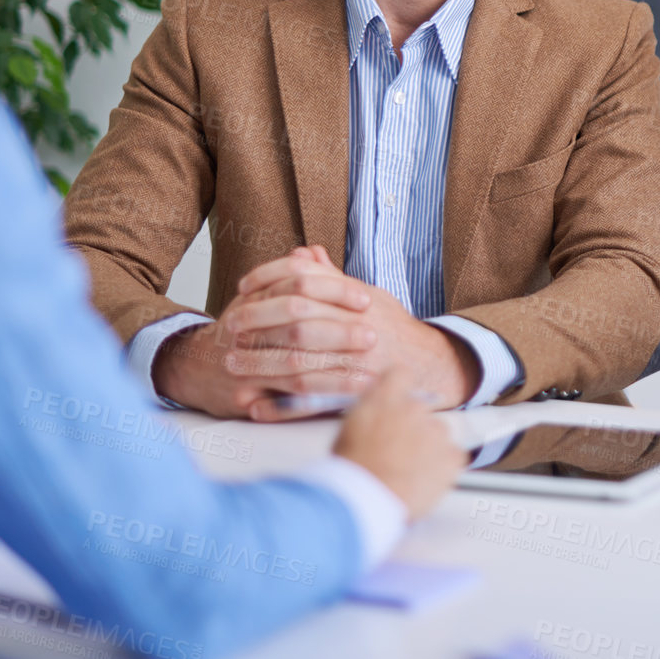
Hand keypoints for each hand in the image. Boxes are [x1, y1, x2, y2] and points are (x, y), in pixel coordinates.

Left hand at [222, 246, 480, 420]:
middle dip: (260, 325)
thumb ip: (332, 278)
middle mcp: (358, 331)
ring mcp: (357, 366)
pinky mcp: (355, 397)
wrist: (428, 365)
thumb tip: (304, 252)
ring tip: (233, 365)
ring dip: (262, 366)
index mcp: (359, 301)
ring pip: (300, 364)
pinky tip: (255, 407)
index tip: (243, 289)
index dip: (271, 282)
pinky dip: (281, 407)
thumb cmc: (391, 327)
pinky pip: (312, 404)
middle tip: (231, 328)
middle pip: (298, 323)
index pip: (307, 283)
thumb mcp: (367, 295)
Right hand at [333, 368, 466, 518]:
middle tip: (397, 452)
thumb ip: (370, 412)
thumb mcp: (348, 430)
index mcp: (385, 398)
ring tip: (408, 472)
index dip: (398, 388)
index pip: (400, 374)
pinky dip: (443, 467)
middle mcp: (414, 408)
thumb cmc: (351, 470)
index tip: (395, 402)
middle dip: (411, 427)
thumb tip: (378, 408)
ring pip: (438, 434)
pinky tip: (423, 481)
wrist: (365, 498)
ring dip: (428, 448)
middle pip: (420, 410)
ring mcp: (436, 431)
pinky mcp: (452, 456)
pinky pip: (453, 456)